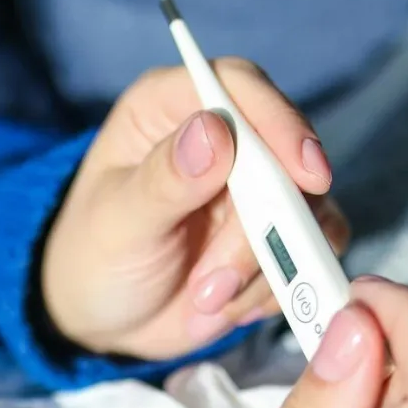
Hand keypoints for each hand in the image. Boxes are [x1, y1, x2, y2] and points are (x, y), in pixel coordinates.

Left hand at [42, 59, 347, 358]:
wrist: (106, 319)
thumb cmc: (96, 257)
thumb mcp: (120, 222)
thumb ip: (165, 179)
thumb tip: (215, 130)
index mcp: (170, 108)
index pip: (239, 87)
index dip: (279, 123)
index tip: (307, 175)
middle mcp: (222, 137)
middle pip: (284, 158)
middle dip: (258, 233)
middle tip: (212, 286)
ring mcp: (255, 188)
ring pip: (305, 211)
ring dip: (264, 269)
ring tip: (205, 301)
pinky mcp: (276, 233)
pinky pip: (311, 252)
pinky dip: (278, 287)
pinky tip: (233, 306)